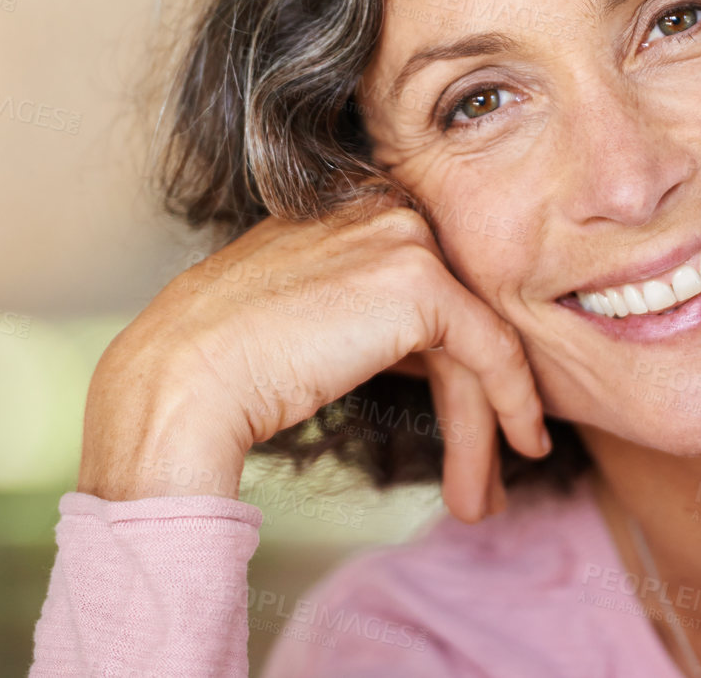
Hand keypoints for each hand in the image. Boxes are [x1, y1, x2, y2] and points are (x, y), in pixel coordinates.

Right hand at [77, 186, 550, 522]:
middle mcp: (378, 204)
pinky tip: (518, 446)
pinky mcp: (419, 280)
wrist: (182, 378)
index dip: (452, 358)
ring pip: (475, 337)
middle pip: (456, 311)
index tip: (469, 418)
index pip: (426, 282)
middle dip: (476, 399)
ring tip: (479, 499)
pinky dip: (512, 403)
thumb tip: (415, 349)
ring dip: (484, 425)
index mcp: (346, 202)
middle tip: (481, 475)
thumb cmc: (219, 361)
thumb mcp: (301, 309)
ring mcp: (400, 236)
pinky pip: (492, 348)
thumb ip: (355, 305)